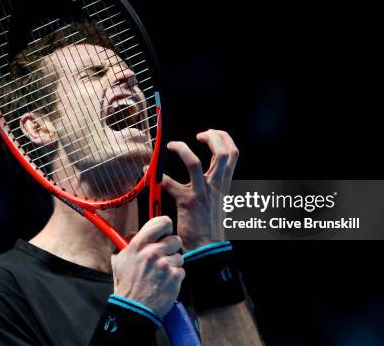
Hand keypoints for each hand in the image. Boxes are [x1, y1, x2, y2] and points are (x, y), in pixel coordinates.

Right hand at [111, 216, 184, 316]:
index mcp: (139, 245)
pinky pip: (181, 270)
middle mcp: (153, 252)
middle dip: (170, 247)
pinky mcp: (174, 276)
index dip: (165, 226)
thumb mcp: (120, 260)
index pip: (161, 222)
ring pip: (179, 256)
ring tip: (160, 273)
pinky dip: (175, 276)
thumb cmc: (126, 286)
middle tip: (163, 256)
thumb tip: (135, 234)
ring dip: (172, 264)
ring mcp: (165, 264)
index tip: (165, 230)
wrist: (134, 309)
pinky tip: (164, 282)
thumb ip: (128, 244)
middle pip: (175, 239)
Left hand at [162, 129, 238, 250]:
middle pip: (223, 152)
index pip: (233, 153)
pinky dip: (159, 178)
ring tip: (172, 146)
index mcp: (225, 184)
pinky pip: (170, 185)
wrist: (208, 249)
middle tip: (199, 135)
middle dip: (212, 137)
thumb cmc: (211, 227)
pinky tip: (151, 175)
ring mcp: (202, 193)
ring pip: (195, 163)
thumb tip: (209, 177)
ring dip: (182, 150)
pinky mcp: (187, 203)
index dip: (223, 138)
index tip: (211, 134)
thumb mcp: (220, 203)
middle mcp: (217, 186)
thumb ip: (215, 188)